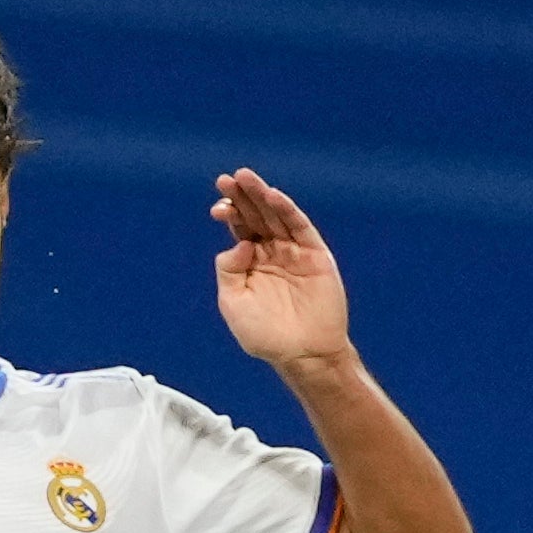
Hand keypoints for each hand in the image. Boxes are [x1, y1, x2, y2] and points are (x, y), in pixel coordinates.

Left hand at [206, 169, 352, 372]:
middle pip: (255, 216)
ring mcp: (294, 252)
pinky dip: (287, 211)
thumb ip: (228, 272)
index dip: (229, 214)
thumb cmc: (266, 336)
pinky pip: (300, 228)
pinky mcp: (315, 256)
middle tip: (227, 179)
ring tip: (246, 178)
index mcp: (251, 261)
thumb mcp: (234, 304)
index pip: (239, 228)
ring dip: (261, 195)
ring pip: (276, 216)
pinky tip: (273, 197)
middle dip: (241, 197)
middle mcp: (272, 251)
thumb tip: (237, 244)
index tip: (217, 209)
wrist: (303, 355)